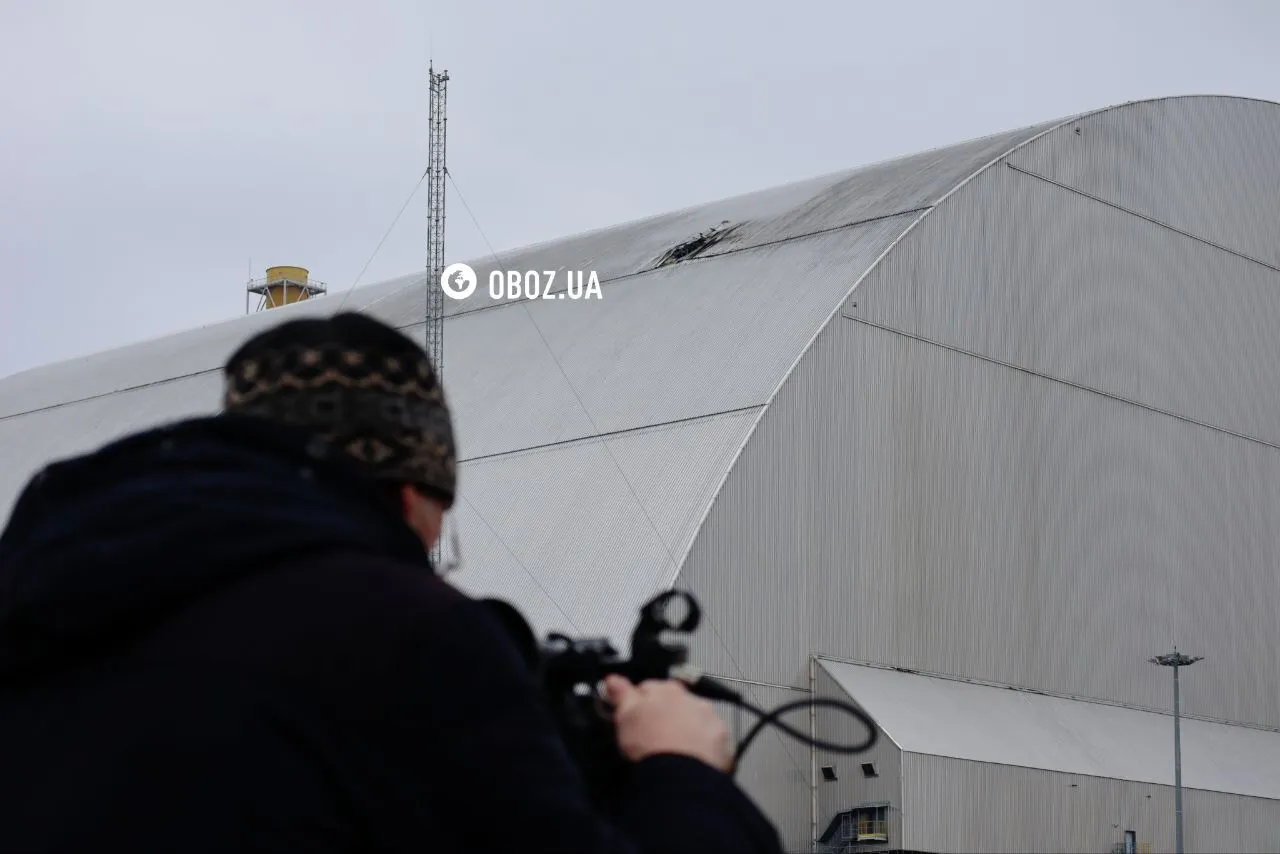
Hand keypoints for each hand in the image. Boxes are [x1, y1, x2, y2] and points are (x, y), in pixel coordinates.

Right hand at [602, 675, 732, 772]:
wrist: (680, 774)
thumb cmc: (651, 744)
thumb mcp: (625, 716)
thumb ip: (621, 694)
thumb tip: (613, 680)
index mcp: (666, 690)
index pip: (649, 688)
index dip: (638, 705)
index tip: (634, 719)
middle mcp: (691, 699)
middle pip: (675, 703)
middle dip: (665, 716)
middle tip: (652, 738)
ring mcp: (709, 719)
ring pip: (695, 719)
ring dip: (686, 729)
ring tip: (672, 751)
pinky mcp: (722, 740)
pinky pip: (711, 740)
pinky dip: (703, 747)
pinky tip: (691, 760)